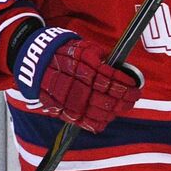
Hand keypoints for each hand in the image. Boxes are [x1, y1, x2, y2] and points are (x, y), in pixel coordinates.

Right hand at [13, 27, 140, 133]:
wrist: (35, 62)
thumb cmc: (66, 53)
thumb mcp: (86, 48)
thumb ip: (103, 59)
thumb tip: (122, 69)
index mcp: (85, 67)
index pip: (111, 79)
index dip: (125, 84)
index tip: (135, 86)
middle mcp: (78, 84)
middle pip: (107, 97)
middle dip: (125, 99)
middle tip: (134, 97)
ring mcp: (70, 99)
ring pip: (98, 110)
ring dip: (115, 111)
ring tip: (124, 107)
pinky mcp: (62, 109)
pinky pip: (83, 121)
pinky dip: (98, 122)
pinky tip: (108, 118)